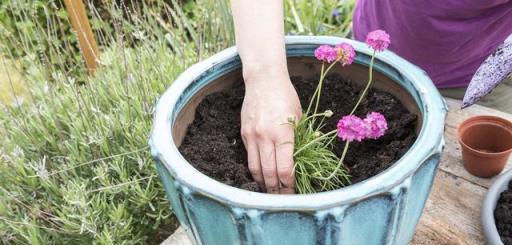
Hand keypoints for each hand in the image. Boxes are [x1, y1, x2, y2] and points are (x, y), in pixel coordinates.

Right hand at [241, 72, 301, 193]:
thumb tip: (297, 163)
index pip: (284, 169)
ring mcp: (252, 136)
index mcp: (283, 133)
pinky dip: (256, 168)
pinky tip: (262, 174)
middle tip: (281, 199)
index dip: (288, 184)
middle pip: (268, 173)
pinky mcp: (244, 133)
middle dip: (275, 189)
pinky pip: (249, 156)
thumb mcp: (298, 118)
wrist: (263, 79)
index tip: (293, 191)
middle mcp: (265, 137)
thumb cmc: (286, 96)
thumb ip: (296, 140)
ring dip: (263, 183)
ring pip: (255, 168)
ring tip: (270, 191)